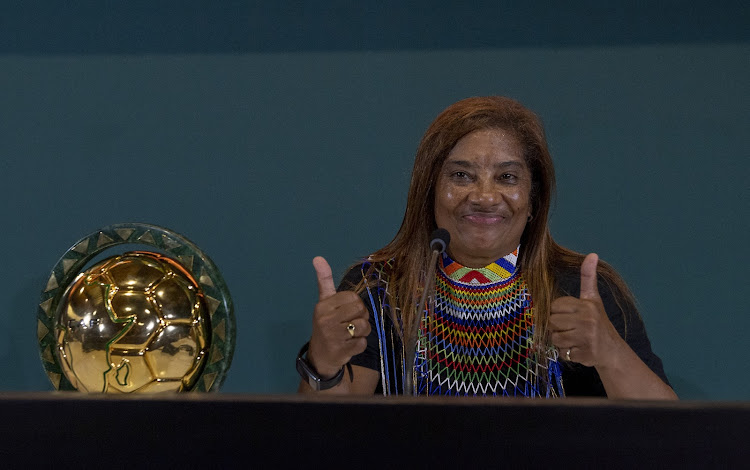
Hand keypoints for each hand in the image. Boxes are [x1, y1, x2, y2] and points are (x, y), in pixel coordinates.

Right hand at [306, 256, 370, 378]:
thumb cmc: (326, 325)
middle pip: (361, 310)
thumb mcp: (324, 302)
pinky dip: (360, 345)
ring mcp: (333, 336)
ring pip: (364, 326)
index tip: (347, 312)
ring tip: (351, 335)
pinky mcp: (341, 351)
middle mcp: (326, 320)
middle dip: (361, 317)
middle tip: (351, 323)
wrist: (320, 356)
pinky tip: (349, 345)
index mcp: (323, 306)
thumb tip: (318, 257)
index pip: (354, 298)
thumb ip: (324, 280)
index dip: (356, 305)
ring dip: (362, 332)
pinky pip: (363, 343)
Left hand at [549, 253, 623, 367]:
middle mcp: (588, 320)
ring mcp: (587, 338)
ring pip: (555, 338)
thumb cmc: (598, 322)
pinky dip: (567, 353)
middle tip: (572, 329)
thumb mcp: (593, 299)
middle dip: (558, 327)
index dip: (558, 312)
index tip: (570, 316)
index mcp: (587, 305)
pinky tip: (579, 349)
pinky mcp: (585, 354)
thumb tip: (592, 254)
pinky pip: (562, 353)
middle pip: (552, 322)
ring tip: (575, 339)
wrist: (613, 351)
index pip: (555, 306)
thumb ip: (588, 277)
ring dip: (562, 341)